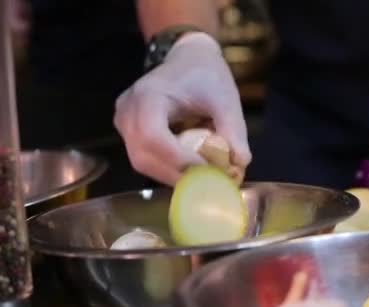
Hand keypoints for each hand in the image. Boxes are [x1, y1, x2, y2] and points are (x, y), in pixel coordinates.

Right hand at [114, 32, 250, 185]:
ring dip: (171, 175)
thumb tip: (240, 163)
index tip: (206, 170)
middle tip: (207, 182)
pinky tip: (189, 168)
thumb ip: (233, 130)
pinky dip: (167, 168)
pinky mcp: (128, 131)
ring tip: (200, 177)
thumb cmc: (206, 74)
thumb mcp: (225, 99)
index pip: (153, 136)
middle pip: (143, 156)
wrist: (188, 58)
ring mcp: (124, 122)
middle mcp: (128, 110)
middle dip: (176, 174)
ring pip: (142, 162)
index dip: (177, 159)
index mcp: (149, 95)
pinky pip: (144, 158)